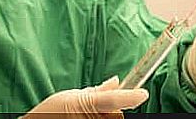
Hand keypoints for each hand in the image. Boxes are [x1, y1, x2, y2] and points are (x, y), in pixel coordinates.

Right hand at [23, 76, 148, 118]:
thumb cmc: (53, 111)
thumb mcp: (73, 96)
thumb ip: (98, 90)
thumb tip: (117, 80)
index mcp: (86, 104)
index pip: (113, 100)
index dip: (130, 97)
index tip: (142, 93)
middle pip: (116, 115)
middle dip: (111, 111)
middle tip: (92, 109)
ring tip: (86, 117)